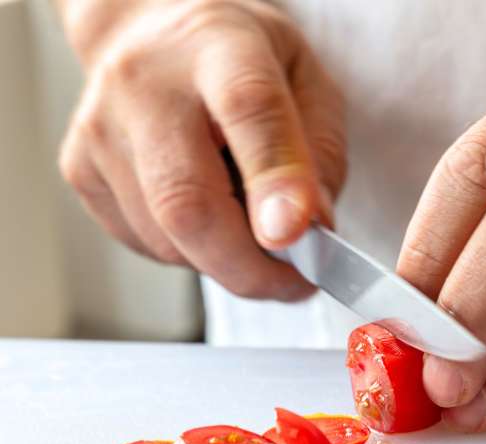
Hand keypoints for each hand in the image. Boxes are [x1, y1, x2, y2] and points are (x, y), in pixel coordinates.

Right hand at [57, 0, 345, 299]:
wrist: (153, 31)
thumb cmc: (239, 62)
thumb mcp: (307, 84)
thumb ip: (317, 156)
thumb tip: (308, 233)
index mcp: (221, 49)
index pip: (248, 112)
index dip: (273, 182)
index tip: (294, 236)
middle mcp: (147, 85)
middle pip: (187, 200)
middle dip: (247, 267)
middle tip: (291, 281)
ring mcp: (102, 128)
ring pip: (166, 239)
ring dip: (222, 258)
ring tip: (247, 224)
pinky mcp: (79, 168)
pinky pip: (144, 245)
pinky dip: (188, 251)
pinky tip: (204, 212)